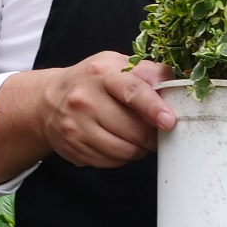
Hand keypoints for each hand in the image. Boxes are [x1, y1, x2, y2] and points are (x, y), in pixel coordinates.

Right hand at [0, 52, 175, 176]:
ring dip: (140, 149)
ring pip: (123, 151)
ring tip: (141, 138)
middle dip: (153, 135)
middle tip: (160, 132)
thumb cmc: (94, 81)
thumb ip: (149, 72)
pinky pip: (110, 162)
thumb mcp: (118, 65)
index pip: (133, 92)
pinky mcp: (72, 148)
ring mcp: (75, 126)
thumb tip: (179, 84)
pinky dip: (123, 157)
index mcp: (102, 74)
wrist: (48, 100)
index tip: (170, 121)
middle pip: (132, 129)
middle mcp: (84, 100)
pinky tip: (120, 143)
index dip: (154, 108)